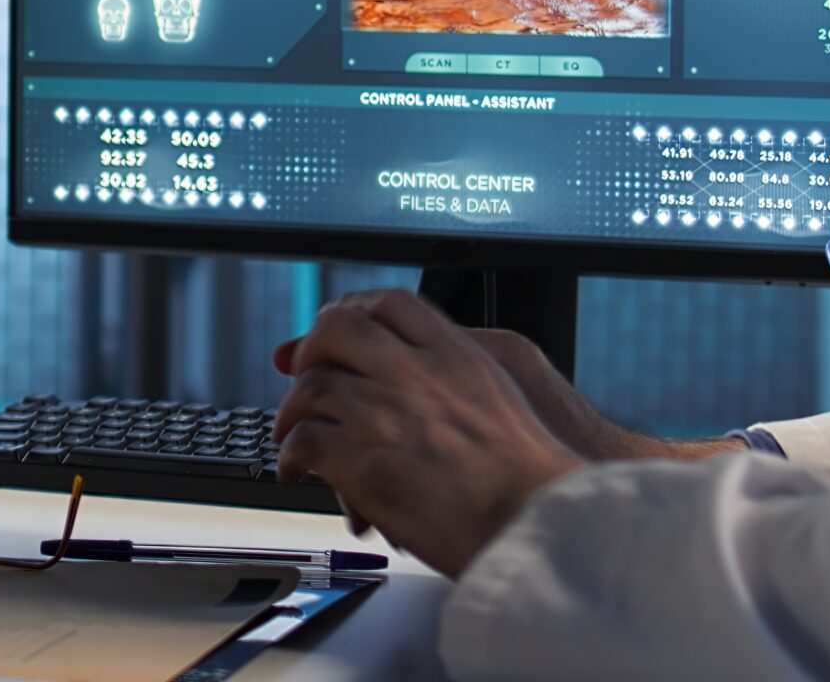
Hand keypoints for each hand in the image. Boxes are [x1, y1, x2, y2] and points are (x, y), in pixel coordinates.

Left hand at [272, 322, 741, 464]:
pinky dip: (293, 455)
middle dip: (312, 351)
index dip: (354, 312)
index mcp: (455, 355)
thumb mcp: (503, 399)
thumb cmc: (529, 480)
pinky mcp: (362, 459)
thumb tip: (416, 375)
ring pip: (312, 387)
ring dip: (293, 413)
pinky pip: (306, 440)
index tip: (333, 332)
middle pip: (339, 329)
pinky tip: (299, 471)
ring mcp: (386, 413)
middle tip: (304, 379)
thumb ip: (456, 377)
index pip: (391, 304)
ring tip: (293, 437)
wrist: (537, 524)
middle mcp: (416, 374)